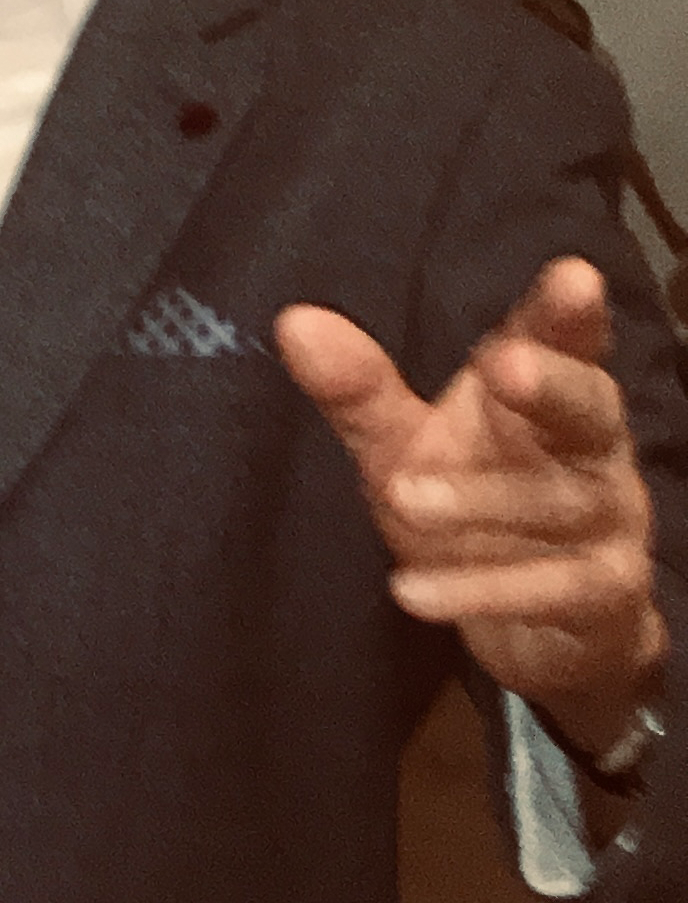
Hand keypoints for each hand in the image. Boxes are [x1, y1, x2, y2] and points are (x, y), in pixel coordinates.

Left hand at [274, 257, 666, 749]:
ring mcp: (607, 519)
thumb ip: (359, 390)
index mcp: (546, 395)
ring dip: (479, 501)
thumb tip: (294, 321)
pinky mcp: (606, 592)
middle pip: (589, 407)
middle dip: (553, 385)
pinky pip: (555, 589)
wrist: (537, 626)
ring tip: (403, 498)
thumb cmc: (471, 505)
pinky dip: (482, 591)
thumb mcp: (405, 446)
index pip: (564, 342)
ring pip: (557, 504)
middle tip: (506, 365)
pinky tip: (412, 591)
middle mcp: (591, 447)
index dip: (567, 313)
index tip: (571, 277)